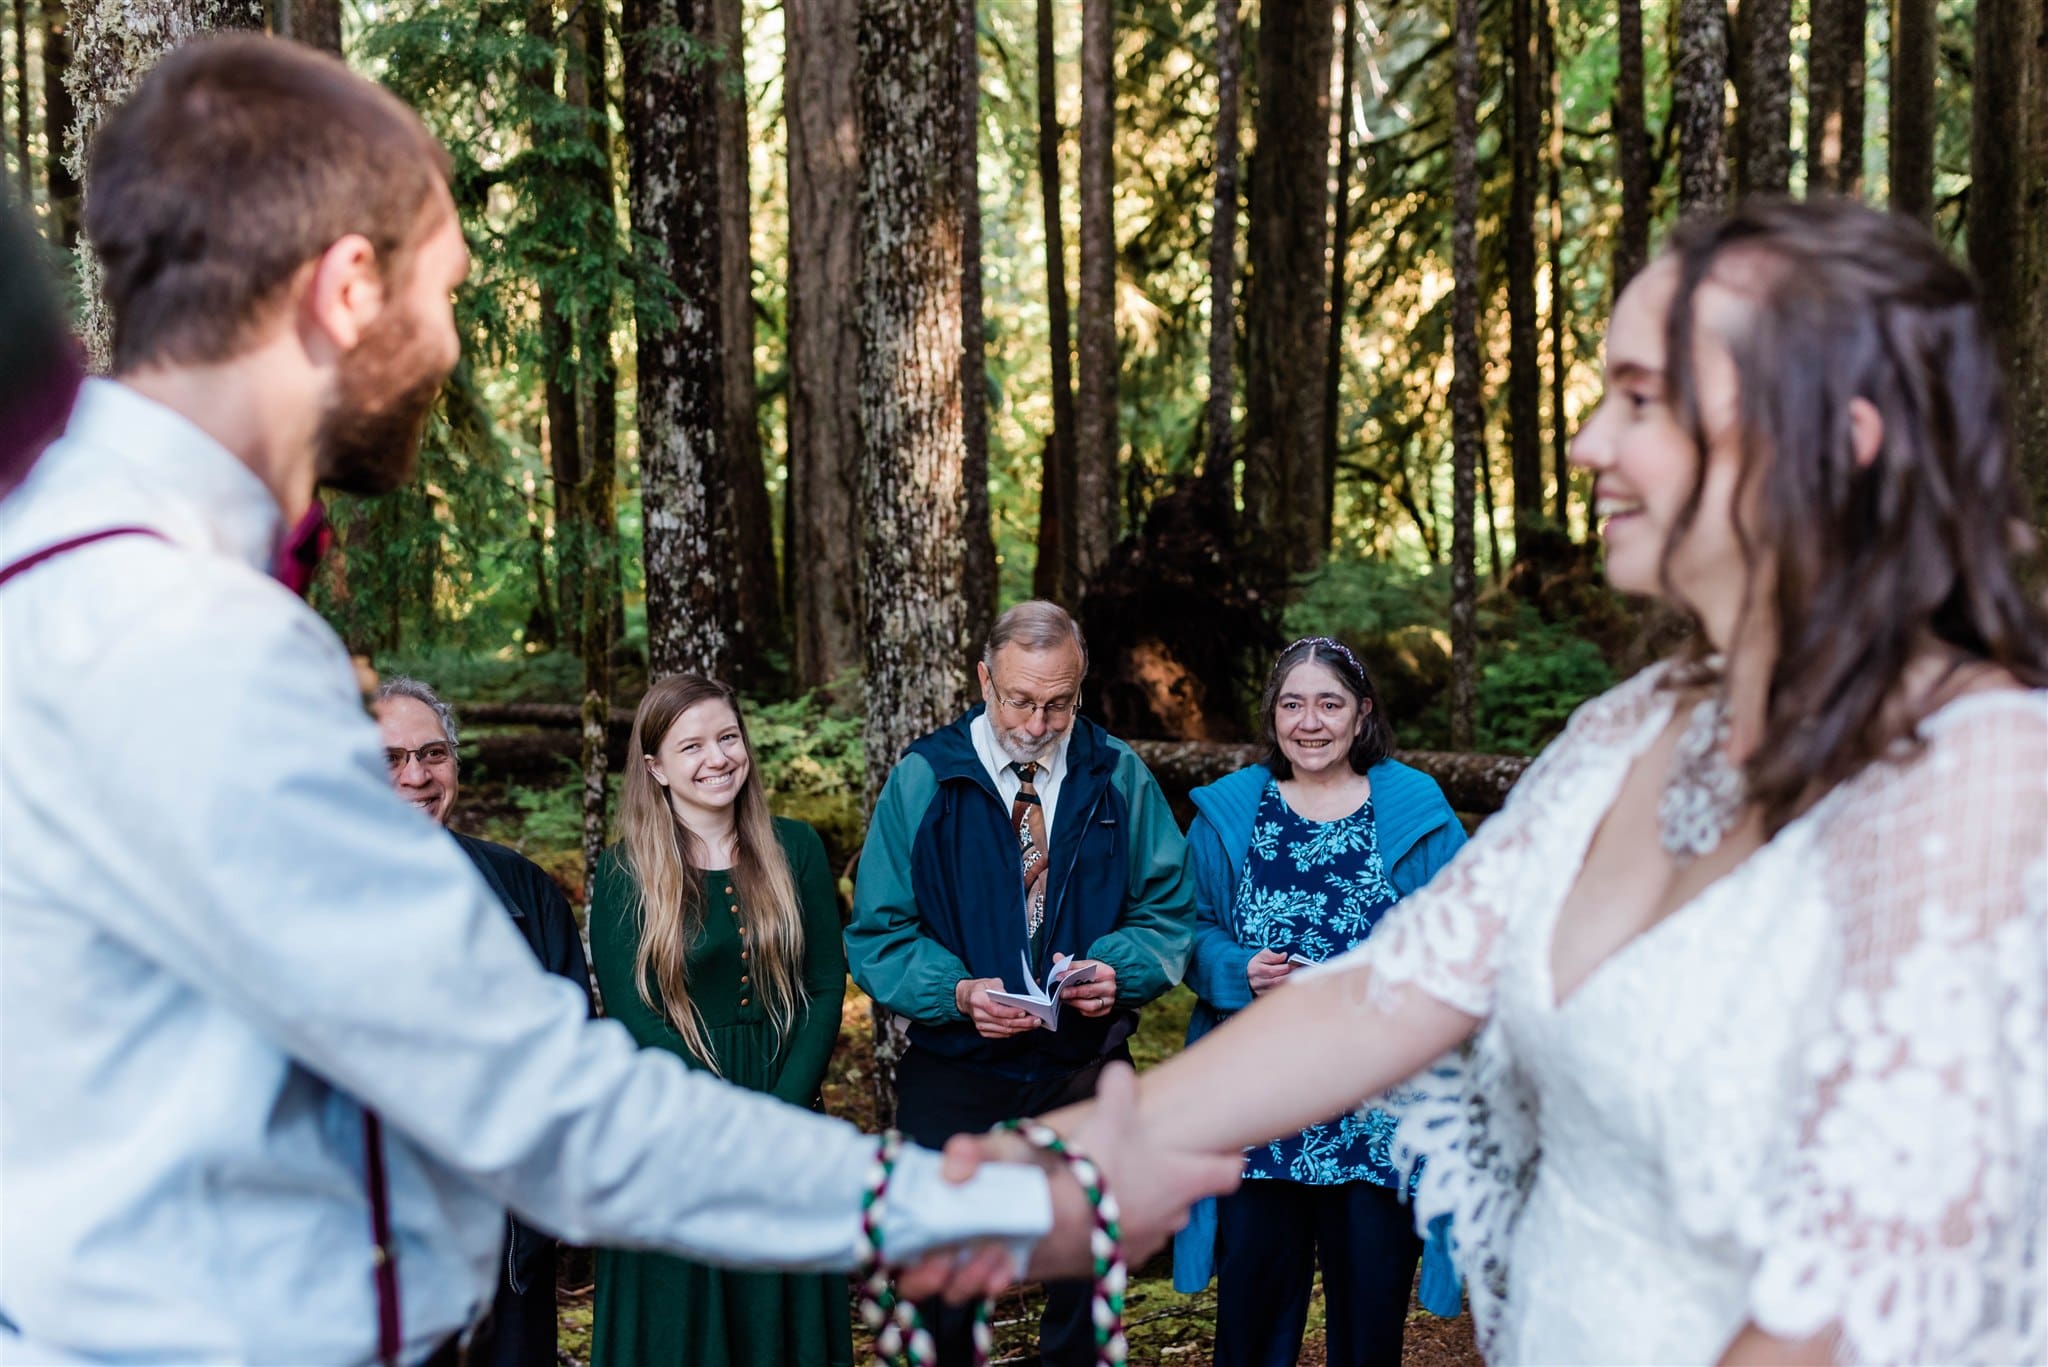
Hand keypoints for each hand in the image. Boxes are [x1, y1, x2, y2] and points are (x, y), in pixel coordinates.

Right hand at [891, 1136, 1039, 1304]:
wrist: (1066, 1181)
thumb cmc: (1017, 1159)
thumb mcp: (995, 1146)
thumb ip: (970, 1151)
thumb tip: (951, 1173)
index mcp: (925, 1207)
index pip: (890, 1237)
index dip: (886, 1247)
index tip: (903, 1238)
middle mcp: (940, 1241)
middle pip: (911, 1280)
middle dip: (922, 1279)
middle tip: (943, 1261)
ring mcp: (967, 1261)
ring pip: (950, 1291)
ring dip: (966, 1278)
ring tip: (993, 1248)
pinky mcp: (995, 1274)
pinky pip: (987, 1292)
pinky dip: (994, 1282)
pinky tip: (1007, 1263)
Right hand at [956, 977, 1038, 1037]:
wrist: (966, 998)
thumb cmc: (980, 989)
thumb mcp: (989, 982)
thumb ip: (1000, 988)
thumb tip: (1012, 998)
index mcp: (977, 1000)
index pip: (996, 1010)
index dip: (1011, 1012)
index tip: (1024, 1011)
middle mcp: (978, 1015)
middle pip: (1003, 1023)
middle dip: (1022, 1022)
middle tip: (1036, 1020)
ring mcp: (981, 1026)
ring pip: (1005, 1031)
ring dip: (1021, 1028)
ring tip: (1034, 1024)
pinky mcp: (984, 1032)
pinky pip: (1002, 1034)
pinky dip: (1015, 1031)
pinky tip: (1024, 1027)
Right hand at [1024, 1063, 1241, 1280]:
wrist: (1057, 1221)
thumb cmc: (1098, 1166)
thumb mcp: (1110, 1117)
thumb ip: (1120, 1089)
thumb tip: (1120, 1071)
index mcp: (1185, 1181)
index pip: (1229, 1174)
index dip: (1230, 1161)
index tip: (1228, 1153)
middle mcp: (1175, 1216)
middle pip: (1187, 1197)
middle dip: (1172, 1182)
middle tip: (1149, 1163)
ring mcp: (1150, 1243)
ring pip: (1158, 1221)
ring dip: (1144, 1207)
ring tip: (1115, 1189)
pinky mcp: (1121, 1262)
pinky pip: (1128, 1243)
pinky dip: (1117, 1229)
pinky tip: (1095, 1214)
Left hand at [1056, 957, 1117, 1016]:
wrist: (1106, 983)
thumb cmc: (1095, 974)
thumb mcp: (1085, 965)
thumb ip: (1070, 963)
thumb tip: (1057, 957)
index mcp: (1106, 972)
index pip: (1087, 973)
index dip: (1071, 974)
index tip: (1059, 976)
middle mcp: (1110, 987)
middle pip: (1089, 991)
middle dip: (1073, 992)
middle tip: (1060, 992)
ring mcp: (1109, 1001)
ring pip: (1090, 1005)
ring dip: (1075, 1002)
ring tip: (1064, 998)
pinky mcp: (1106, 1010)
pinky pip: (1090, 1013)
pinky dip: (1079, 1008)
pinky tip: (1072, 1003)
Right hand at [1247, 948, 1293, 995]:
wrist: (1246, 973)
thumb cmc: (1255, 963)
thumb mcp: (1261, 955)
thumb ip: (1272, 955)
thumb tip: (1284, 956)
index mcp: (1255, 969)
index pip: (1272, 970)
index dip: (1285, 967)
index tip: (1295, 964)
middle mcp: (1256, 981)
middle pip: (1276, 981)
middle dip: (1289, 975)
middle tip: (1299, 971)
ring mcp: (1259, 990)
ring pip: (1277, 989)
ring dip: (1288, 983)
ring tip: (1296, 977)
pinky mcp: (1262, 996)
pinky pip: (1275, 994)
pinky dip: (1284, 990)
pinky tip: (1289, 984)